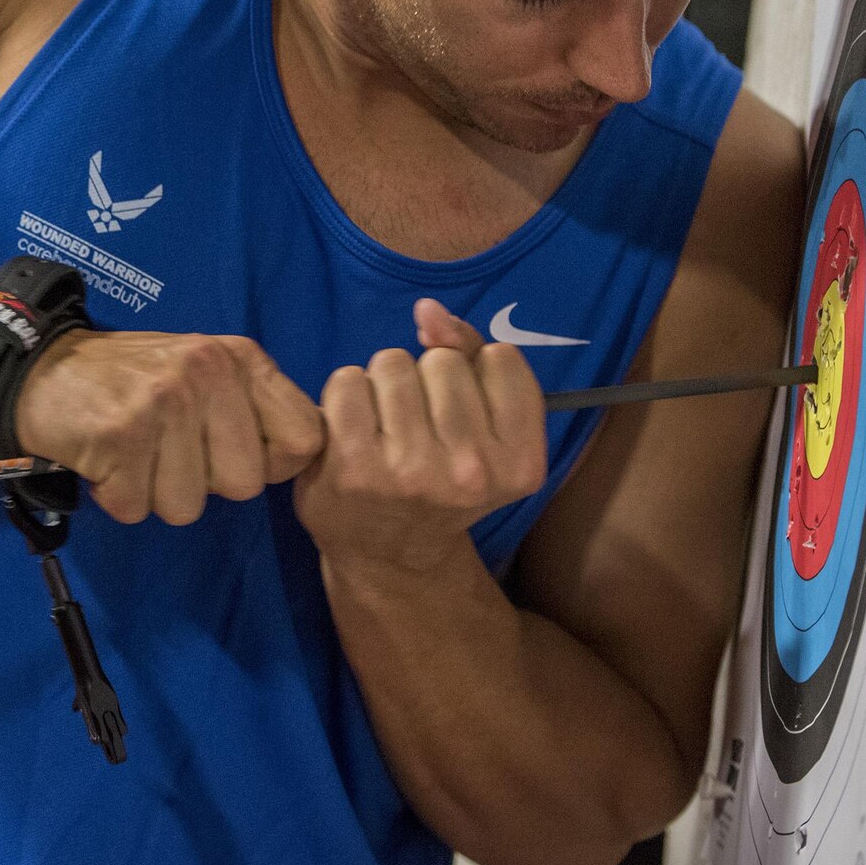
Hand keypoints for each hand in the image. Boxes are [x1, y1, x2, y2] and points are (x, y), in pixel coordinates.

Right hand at [14, 330, 324, 525]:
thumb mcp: (207, 371)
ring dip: (155, 493)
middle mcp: (209, 373)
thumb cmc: (135, 380)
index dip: (272, 464)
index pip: (303, 439)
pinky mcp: (121, 435)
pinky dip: (118, 497)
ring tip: (135, 452)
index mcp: (240, 358)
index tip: (233, 454)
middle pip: (245, 485)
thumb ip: (254, 407)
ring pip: (188, 505)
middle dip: (205, 484)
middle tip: (168, 451)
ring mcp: (165, 403)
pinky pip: (138, 507)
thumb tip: (304, 455)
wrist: (44, 368)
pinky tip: (108, 460)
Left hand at [294, 299, 546, 571]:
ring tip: (384, 429)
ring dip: (382, 384)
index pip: (501, 358)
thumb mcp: (482, 425)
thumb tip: (428, 310)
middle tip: (418, 428)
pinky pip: (348, 382)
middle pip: (443, 359)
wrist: (389, 554)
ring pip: (393, 362)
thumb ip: (470, 354)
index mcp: (521, 463)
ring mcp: (411, 473)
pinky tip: (351, 432)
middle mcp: (472, 473)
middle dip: (425, 378)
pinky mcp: (354, 468)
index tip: (462, 415)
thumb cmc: (438, 475)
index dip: (475, 373)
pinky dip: (345, 396)